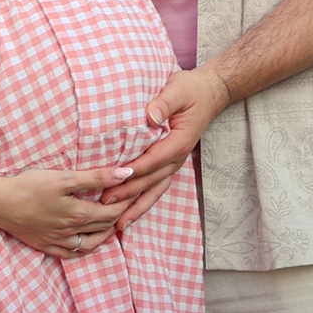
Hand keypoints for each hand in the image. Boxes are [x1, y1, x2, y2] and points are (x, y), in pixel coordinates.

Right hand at [0, 166, 133, 257]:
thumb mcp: (64, 178)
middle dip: (120, 215)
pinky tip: (86, 242)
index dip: (127, 201)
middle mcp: (72, 232)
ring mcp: (57, 241)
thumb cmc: (29, 186)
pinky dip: (84, 248)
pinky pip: (70, 253)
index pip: (113, 211)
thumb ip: (96, 177)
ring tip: (113, 224)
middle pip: (104, 226)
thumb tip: (126, 174)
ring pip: (90, 244)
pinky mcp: (44, 245)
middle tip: (128, 203)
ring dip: (105, 234)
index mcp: (79, 214)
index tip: (135, 190)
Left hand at [101, 65, 231, 230]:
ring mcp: (174, 163)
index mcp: (180, 141)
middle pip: (152, 180)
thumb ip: (164, 103)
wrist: (208, 94)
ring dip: (136, 206)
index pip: (154, 159)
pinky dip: (143, 203)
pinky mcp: (169, 164)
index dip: (135, 170)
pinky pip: (156, 188)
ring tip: (117, 223)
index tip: (115, 178)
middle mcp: (178, 157)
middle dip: (129, 193)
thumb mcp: (178, 89)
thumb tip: (150, 116)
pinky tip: (129, 215)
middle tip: (104, 203)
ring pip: (155, 190)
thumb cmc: (190, 90)